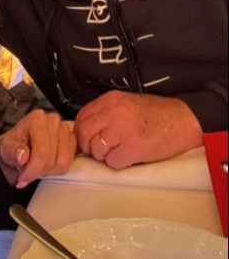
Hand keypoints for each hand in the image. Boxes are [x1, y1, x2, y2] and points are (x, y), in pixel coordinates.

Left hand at [0, 110, 76, 188]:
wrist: (19, 145)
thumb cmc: (13, 146)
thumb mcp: (5, 149)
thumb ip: (12, 152)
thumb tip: (23, 157)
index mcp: (37, 119)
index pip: (42, 151)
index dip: (33, 170)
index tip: (22, 180)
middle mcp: (53, 120)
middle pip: (52, 158)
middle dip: (38, 171)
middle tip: (27, 172)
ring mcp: (65, 129)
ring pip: (62, 162)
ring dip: (47, 171)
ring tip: (36, 167)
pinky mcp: (72, 140)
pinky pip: (68, 163)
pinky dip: (56, 170)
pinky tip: (46, 165)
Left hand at [74, 91, 202, 169]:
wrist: (182, 120)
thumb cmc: (154, 114)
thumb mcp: (125, 104)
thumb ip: (105, 114)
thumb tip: (85, 131)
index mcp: (110, 99)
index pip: (82, 117)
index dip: (82, 133)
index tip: (88, 140)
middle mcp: (113, 112)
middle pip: (85, 134)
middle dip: (89, 146)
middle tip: (102, 150)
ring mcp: (123, 129)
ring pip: (97, 150)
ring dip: (105, 156)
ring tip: (121, 151)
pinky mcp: (133, 147)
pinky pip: (113, 163)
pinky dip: (119, 164)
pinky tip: (131, 156)